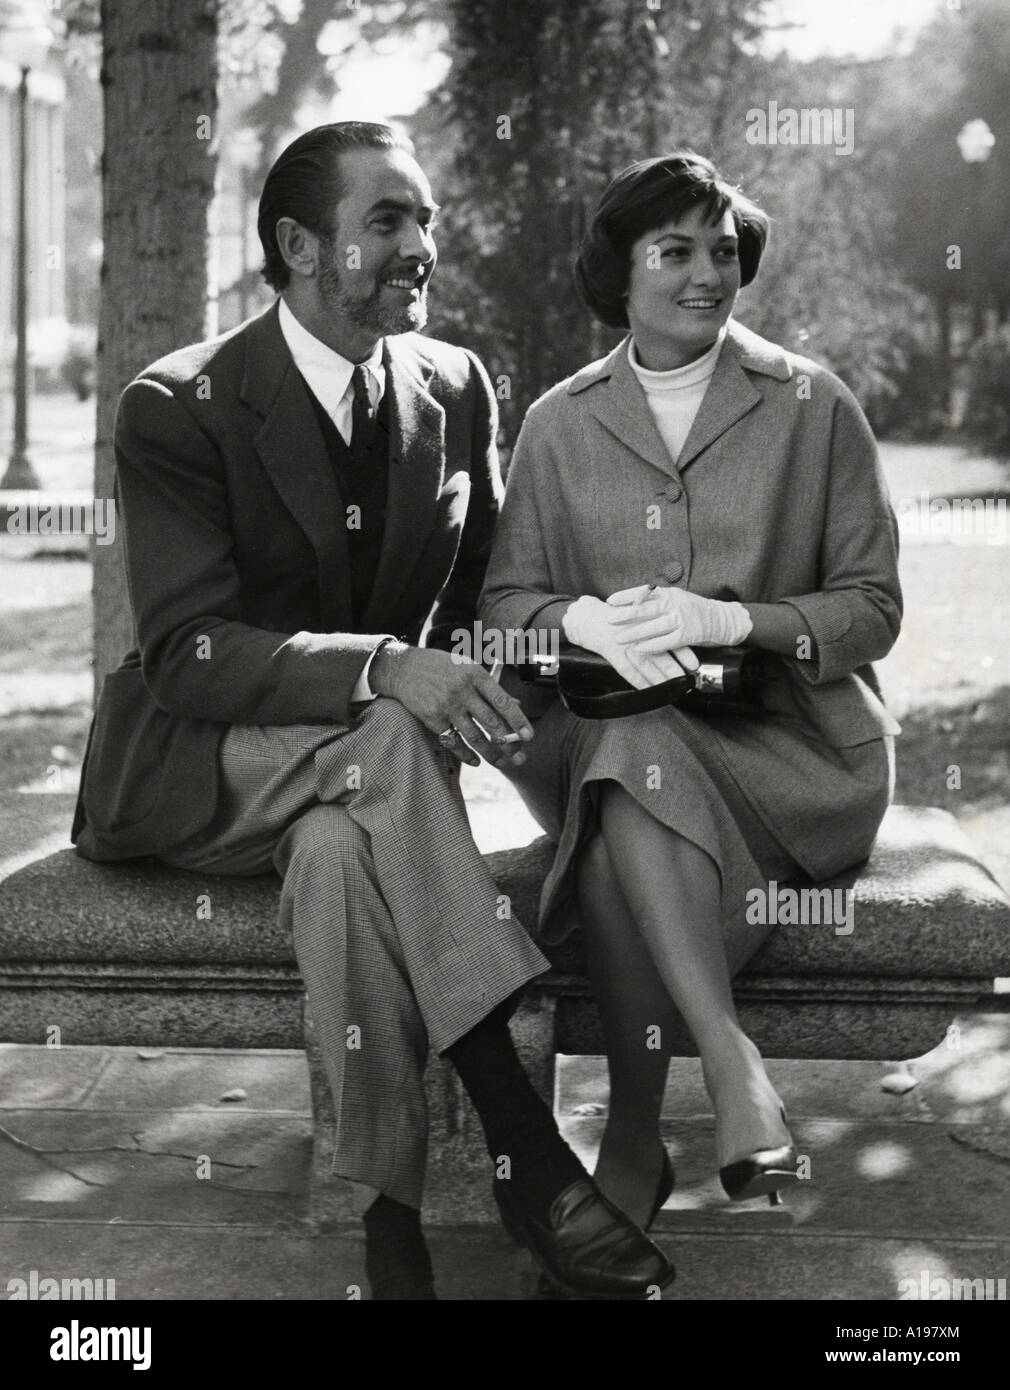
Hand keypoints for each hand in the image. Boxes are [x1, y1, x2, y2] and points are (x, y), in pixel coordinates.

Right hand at [369, 644, 532, 768]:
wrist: (403, 668)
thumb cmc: (441, 667)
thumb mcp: (468, 668)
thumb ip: (490, 688)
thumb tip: (516, 705)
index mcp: (475, 675)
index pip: (502, 701)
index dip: (517, 720)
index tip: (529, 736)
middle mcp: (462, 690)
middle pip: (490, 722)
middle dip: (508, 743)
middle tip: (520, 758)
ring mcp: (446, 706)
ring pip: (473, 736)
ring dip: (490, 753)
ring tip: (501, 763)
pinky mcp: (432, 718)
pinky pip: (453, 742)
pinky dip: (466, 754)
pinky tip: (476, 760)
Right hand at [561, 595, 693, 689]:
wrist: (592, 620)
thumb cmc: (621, 620)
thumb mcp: (642, 618)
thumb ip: (659, 628)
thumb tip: (682, 642)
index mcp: (649, 624)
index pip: (670, 639)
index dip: (684, 653)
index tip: (694, 665)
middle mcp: (639, 634)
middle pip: (660, 656)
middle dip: (674, 672)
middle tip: (686, 684)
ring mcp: (626, 645)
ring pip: (646, 666)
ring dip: (659, 681)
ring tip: (670, 692)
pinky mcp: (613, 654)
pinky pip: (627, 671)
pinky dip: (638, 682)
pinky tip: (648, 690)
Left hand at [607, 584, 751, 651]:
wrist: (720, 619)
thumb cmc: (692, 610)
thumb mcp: (675, 598)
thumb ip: (657, 600)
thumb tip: (631, 603)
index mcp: (670, 593)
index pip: (644, 592)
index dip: (626, 596)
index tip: (610, 600)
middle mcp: (675, 604)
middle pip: (647, 608)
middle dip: (626, 614)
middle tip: (609, 619)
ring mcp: (682, 619)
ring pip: (654, 626)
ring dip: (635, 633)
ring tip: (619, 638)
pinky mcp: (688, 635)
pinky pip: (667, 641)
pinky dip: (652, 645)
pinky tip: (639, 649)